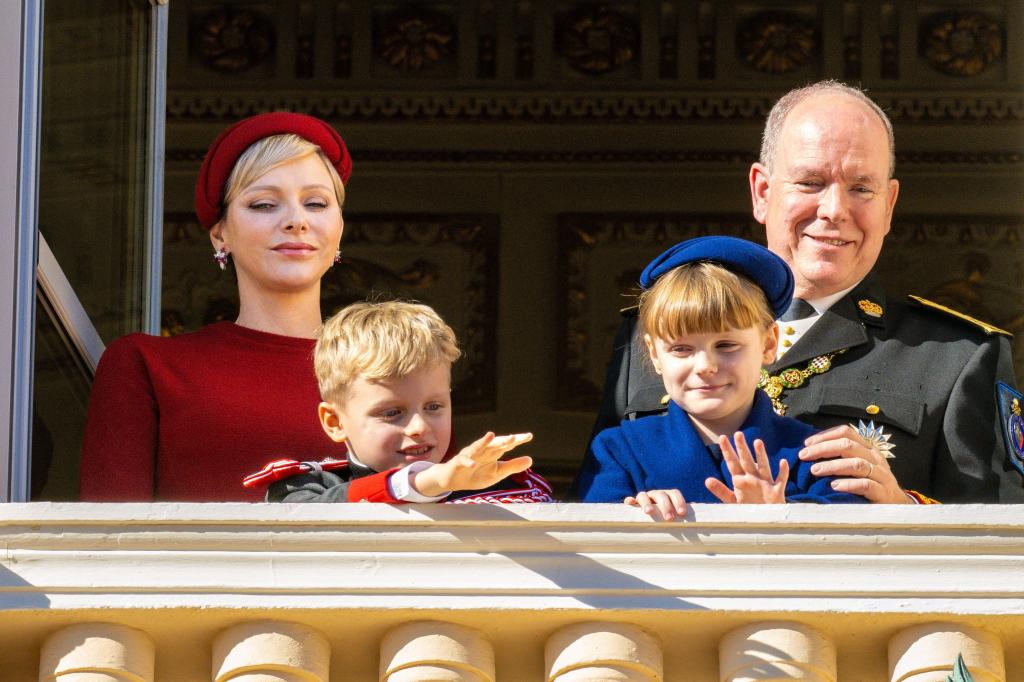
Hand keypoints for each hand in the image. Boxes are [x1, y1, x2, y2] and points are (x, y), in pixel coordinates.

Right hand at [410, 432, 532, 496]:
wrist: (455, 480)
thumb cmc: (477, 474)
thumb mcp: (497, 472)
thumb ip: (512, 466)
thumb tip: (531, 459)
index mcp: (494, 452)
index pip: (507, 444)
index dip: (517, 440)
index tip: (529, 436)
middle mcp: (483, 450)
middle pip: (495, 444)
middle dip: (503, 440)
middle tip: (514, 437)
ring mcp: (471, 455)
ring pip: (478, 446)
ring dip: (484, 441)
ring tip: (491, 435)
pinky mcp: (459, 462)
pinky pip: (463, 460)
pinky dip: (468, 461)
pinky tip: (473, 463)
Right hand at [625, 489, 686, 520]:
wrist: (655, 516)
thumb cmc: (670, 518)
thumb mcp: (678, 515)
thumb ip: (686, 516)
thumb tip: (699, 523)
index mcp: (669, 495)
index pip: (674, 493)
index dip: (679, 501)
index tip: (682, 513)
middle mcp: (656, 494)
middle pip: (661, 495)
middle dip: (665, 506)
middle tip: (669, 519)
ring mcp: (645, 498)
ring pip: (644, 495)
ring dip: (646, 502)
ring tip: (649, 512)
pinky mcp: (634, 503)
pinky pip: (630, 500)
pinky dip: (630, 500)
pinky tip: (630, 503)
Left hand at [706, 432, 788, 503]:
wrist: (766, 521)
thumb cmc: (749, 509)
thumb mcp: (732, 501)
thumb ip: (721, 491)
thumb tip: (707, 480)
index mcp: (741, 481)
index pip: (732, 463)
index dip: (727, 451)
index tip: (722, 437)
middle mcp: (753, 479)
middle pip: (747, 461)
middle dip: (742, 448)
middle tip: (738, 434)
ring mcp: (765, 484)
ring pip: (763, 467)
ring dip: (761, 456)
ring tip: (757, 442)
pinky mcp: (777, 493)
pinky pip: (780, 481)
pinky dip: (782, 472)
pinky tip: (783, 462)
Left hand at [799, 424, 908, 502]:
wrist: (896, 505)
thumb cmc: (870, 484)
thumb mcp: (857, 467)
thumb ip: (840, 457)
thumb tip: (811, 451)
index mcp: (867, 448)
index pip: (847, 432)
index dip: (825, 435)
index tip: (807, 443)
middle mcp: (875, 458)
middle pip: (848, 446)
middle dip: (823, 449)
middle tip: (804, 456)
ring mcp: (881, 475)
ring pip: (856, 464)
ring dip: (833, 466)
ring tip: (814, 470)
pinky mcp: (883, 493)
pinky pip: (866, 485)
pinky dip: (848, 484)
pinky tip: (834, 486)